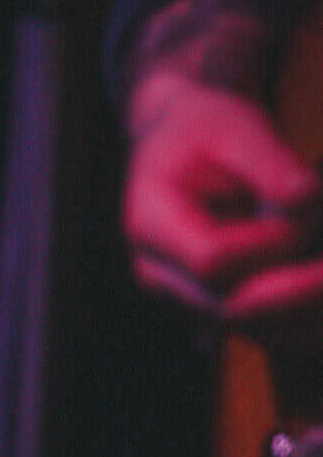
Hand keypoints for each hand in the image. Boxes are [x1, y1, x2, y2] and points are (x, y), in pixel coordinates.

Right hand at [125, 74, 322, 342]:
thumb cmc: (207, 130)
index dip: (269, 244)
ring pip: (252, 328)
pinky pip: (265, 330)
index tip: (309, 208)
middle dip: (302, 292)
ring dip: (309, 313)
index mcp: (149, 223)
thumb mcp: (236, 126)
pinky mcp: (212, 307)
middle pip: (230, 308)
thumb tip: (307, 200)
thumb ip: (270, 162)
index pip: (211, 259)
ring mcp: (182, 297)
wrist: (178, 148)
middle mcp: (157, 272)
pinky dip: (307, 318)